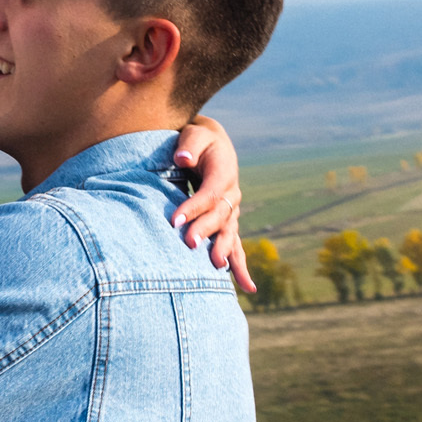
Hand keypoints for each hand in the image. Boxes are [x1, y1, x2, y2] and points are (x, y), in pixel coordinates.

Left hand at [171, 114, 254, 292]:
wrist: (210, 146)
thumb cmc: (197, 140)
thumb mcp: (193, 134)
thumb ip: (188, 145)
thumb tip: (182, 159)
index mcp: (225, 171)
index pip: (210, 193)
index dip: (194, 208)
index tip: (173, 221)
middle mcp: (232, 193)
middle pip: (220, 216)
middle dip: (205, 231)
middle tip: (188, 244)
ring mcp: (232, 210)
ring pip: (230, 233)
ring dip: (224, 250)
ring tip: (216, 266)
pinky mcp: (227, 222)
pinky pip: (235, 245)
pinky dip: (240, 265)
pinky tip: (247, 287)